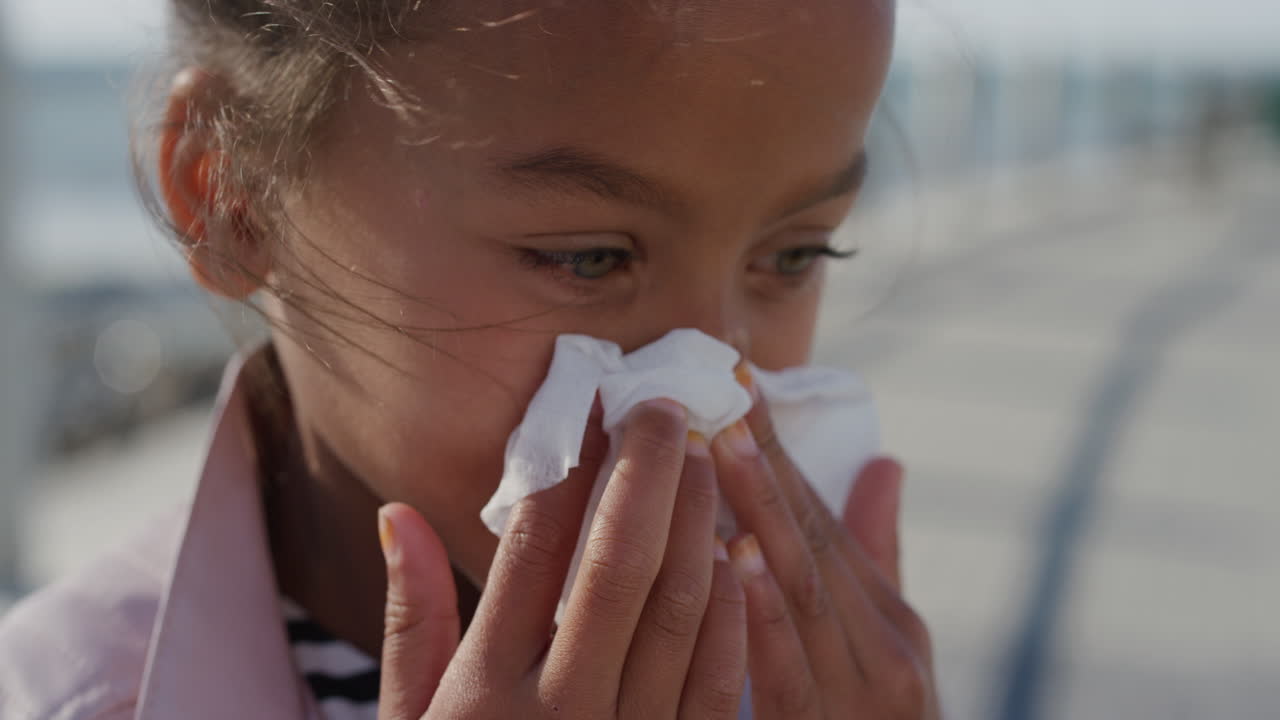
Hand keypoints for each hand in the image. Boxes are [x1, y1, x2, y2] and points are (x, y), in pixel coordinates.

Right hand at [376, 400, 749, 719]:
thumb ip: (409, 622)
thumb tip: (398, 514)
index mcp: (484, 691)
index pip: (535, 546)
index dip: (568, 460)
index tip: (590, 400)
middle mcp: (561, 713)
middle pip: (619, 562)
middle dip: (649, 471)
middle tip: (668, 404)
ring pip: (683, 610)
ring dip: (701, 522)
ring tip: (708, 455)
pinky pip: (718, 678)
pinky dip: (732, 608)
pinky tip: (737, 550)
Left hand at [709, 373, 940, 718]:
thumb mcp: (884, 649)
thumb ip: (874, 560)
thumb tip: (886, 462)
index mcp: (891, 617)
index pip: (825, 513)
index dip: (780, 444)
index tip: (736, 375)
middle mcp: (887, 647)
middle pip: (815, 537)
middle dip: (767, 458)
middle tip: (722, 384)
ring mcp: (864, 694)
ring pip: (804, 589)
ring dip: (764, 511)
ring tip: (726, 443)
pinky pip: (791, 673)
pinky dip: (768, 613)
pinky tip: (737, 558)